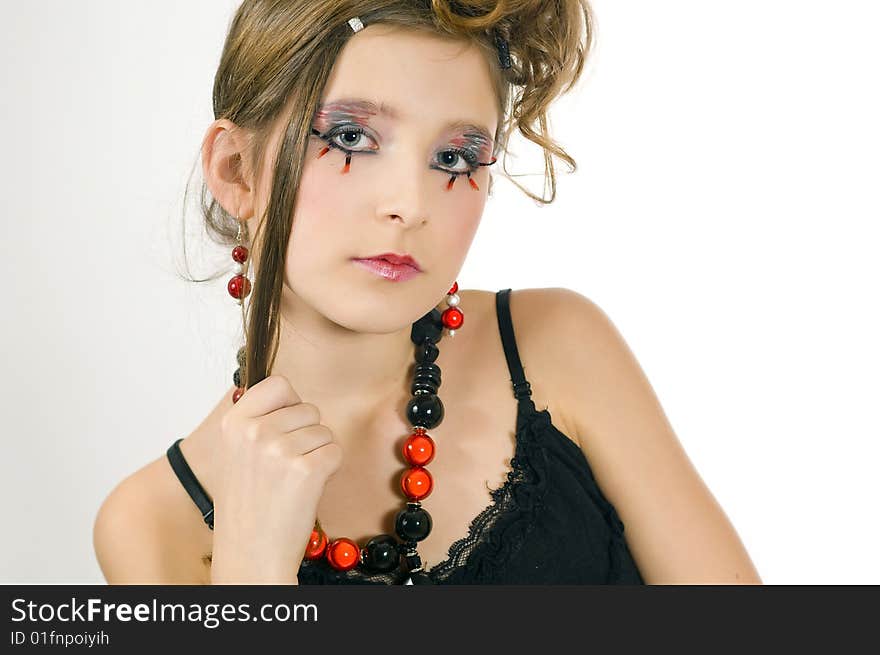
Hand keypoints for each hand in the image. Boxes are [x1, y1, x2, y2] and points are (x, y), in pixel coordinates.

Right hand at [208, 375, 342, 583]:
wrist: (251, 555)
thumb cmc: (248, 506)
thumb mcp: (237, 453)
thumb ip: (257, 420)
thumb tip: (286, 394)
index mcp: (234, 423)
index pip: (279, 383)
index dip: (290, 404)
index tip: (284, 427)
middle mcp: (255, 431)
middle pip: (309, 408)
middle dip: (307, 434)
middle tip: (286, 467)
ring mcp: (280, 450)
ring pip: (325, 431)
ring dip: (318, 454)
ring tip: (293, 481)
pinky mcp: (307, 470)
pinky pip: (336, 452)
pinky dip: (330, 470)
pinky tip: (307, 490)